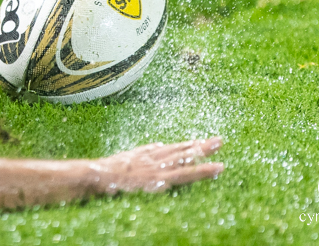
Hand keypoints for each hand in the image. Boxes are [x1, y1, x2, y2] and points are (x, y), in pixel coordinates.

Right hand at [92, 137, 223, 195]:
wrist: (98, 175)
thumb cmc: (106, 172)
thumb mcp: (126, 159)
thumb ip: (142, 153)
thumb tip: (157, 144)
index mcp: (145, 154)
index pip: (170, 149)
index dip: (186, 146)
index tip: (199, 141)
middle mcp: (155, 158)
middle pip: (182, 150)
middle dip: (200, 145)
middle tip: (219, 140)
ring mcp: (159, 167)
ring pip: (187, 158)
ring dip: (205, 152)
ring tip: (220, 147)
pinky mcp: (162, 178)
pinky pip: (187, 174)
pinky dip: (202, 170)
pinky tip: (216, 169)